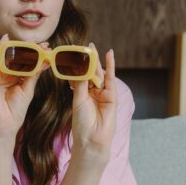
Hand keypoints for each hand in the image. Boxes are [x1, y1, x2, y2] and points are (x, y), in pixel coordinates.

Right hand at [0, 34, 47, 142]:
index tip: (48, 47)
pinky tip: (4, 41)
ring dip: (13, 45)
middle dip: (26, 47)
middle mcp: (2, 75)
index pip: (22, 61)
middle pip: (13, 56)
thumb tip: (45, 60)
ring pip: (2, 55)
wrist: (5, 127)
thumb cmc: (15, 110)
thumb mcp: (28, 88)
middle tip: (41, 43)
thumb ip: (34, 74)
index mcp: (12, 77)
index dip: (34, 53)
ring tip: (27, 40)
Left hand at [70, 45, 115, 162]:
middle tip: (85, 45)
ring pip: (99, 74)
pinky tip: (110, 54)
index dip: (78, 64)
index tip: (73, 51)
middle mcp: (94, 92)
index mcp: (83, 94)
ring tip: (92, 47)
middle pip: (90, 72)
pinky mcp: (112, 96)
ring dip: (96, 60)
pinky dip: (110, 66)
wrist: (91, 139)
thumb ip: (81, 83)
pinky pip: (110, 79)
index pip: (81, 75)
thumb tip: (80, 67)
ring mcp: (103, 94)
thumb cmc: (82, 123)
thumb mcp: (78, 100)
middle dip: (88, 59)